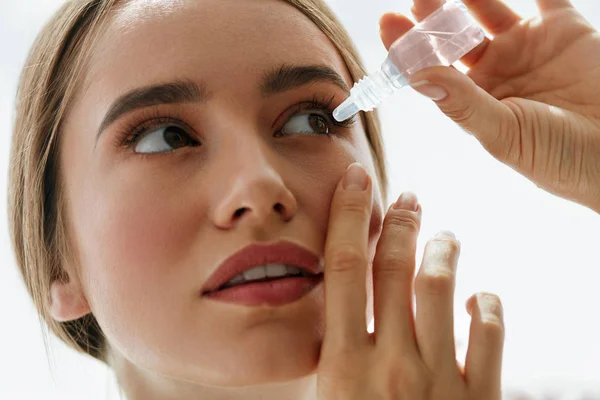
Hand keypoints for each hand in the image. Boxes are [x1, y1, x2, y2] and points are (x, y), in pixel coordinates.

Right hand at [317, 163, 504, 398]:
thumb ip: (336, 355)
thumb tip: (341, 308)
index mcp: (345, 366)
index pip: (344, 270)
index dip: (348, 215)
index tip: (355, 180)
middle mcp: (391, 366)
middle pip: (394, 268)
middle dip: (400, 223)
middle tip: (408, 201)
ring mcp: (438, 382)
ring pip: (440, 287)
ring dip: (442, 250)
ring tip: (445, 237)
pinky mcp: (478, 399)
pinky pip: (490, 333)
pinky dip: (485, 304)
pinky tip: (476, 297)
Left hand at [379, 0, 599, 212]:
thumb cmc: (559, 157)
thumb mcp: (504, 133)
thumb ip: (463, 105)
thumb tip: (417, 77)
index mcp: (474, 100)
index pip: (433, 69)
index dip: (410, 48)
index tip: (388, 23)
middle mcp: (494, 71)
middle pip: (453, 37)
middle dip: (431, 16)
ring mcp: (526, 47)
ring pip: (486, 9)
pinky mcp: (561, 28)